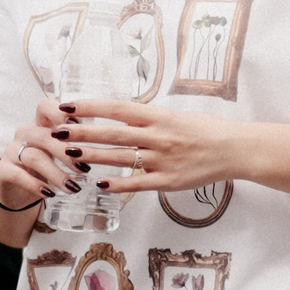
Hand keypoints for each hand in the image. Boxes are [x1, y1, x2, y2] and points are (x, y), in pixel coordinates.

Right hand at [0, 98, 89, 209]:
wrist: (17, 189)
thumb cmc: (45, 165)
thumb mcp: (58, 151)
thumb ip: (74, 141)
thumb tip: (103, 138)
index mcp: (40, 123)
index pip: (46, 106)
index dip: (61, 113)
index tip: (79, 125)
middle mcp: (24, 133)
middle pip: (44, 136)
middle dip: (66, 152)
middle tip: (85, 169)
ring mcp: (12, 151)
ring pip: (34, 157)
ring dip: (56, 174)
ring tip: (74, 188)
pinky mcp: (3, 170)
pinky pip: (18, 175)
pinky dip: (35, 185)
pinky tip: (50, 194)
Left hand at [58, 97, 246, 194]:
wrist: (233, 150)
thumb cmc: (204, 130)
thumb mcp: (175, 115)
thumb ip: (147, 118)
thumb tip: (119, 115)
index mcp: (158, 116)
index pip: (117, 108)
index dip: (90, 106)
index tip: (66, 105)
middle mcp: (157, 136)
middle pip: (112, 133)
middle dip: (82, 132)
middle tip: (56, 131)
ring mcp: (162, 159)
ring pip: (120, 157)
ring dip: (92, 156)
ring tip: (68, 154)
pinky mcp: (168, 181)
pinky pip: (138, 183)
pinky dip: (119, 183)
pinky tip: (100, 183)